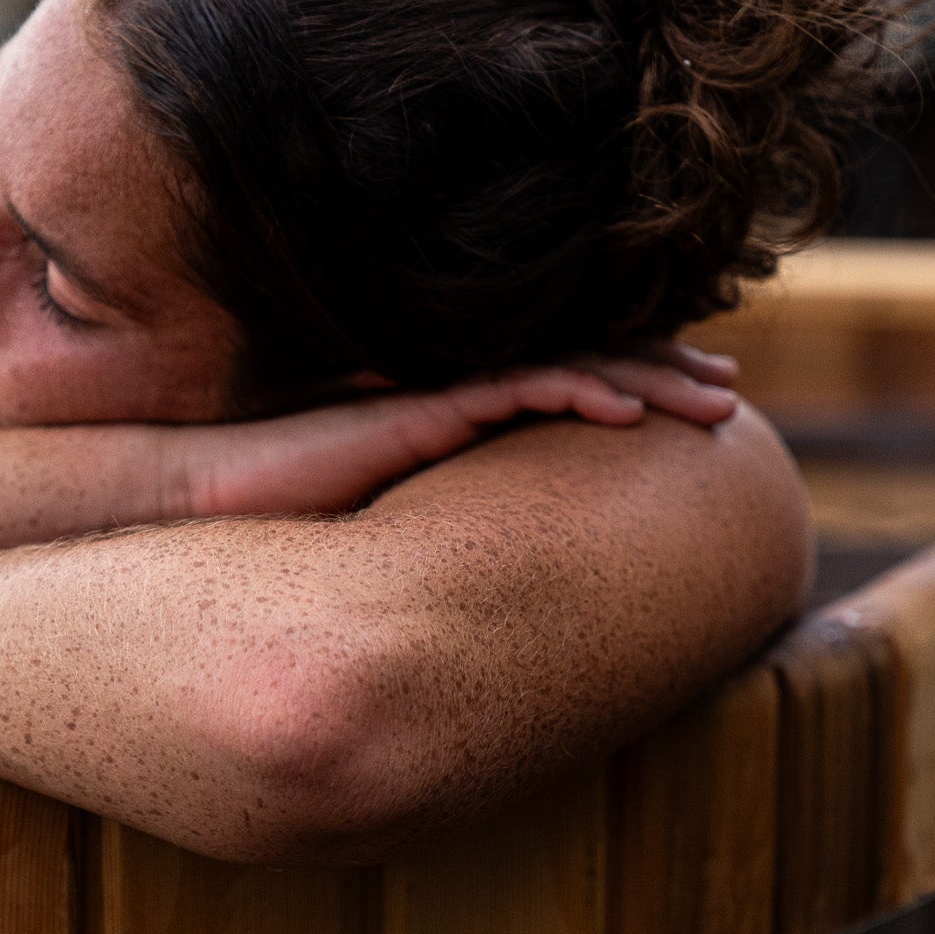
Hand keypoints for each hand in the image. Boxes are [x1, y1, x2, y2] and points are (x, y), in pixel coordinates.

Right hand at [160, 344, 738, 520]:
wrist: (205, 493)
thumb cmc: (284, 515)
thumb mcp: (391, 518)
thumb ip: (446, 517)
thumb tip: (499, 567)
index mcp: (459, 412)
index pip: (562, 382)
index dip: (634, 386)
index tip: (693, 405)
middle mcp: (458, 394)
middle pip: (582, 366)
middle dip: (665, 373)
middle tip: (729, 393)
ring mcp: (440, 395)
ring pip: (567, 370)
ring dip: (647, 382)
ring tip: (714, 401)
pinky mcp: (416, 410)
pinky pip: (511, 389)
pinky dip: (574, 394)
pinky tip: (625, 415)